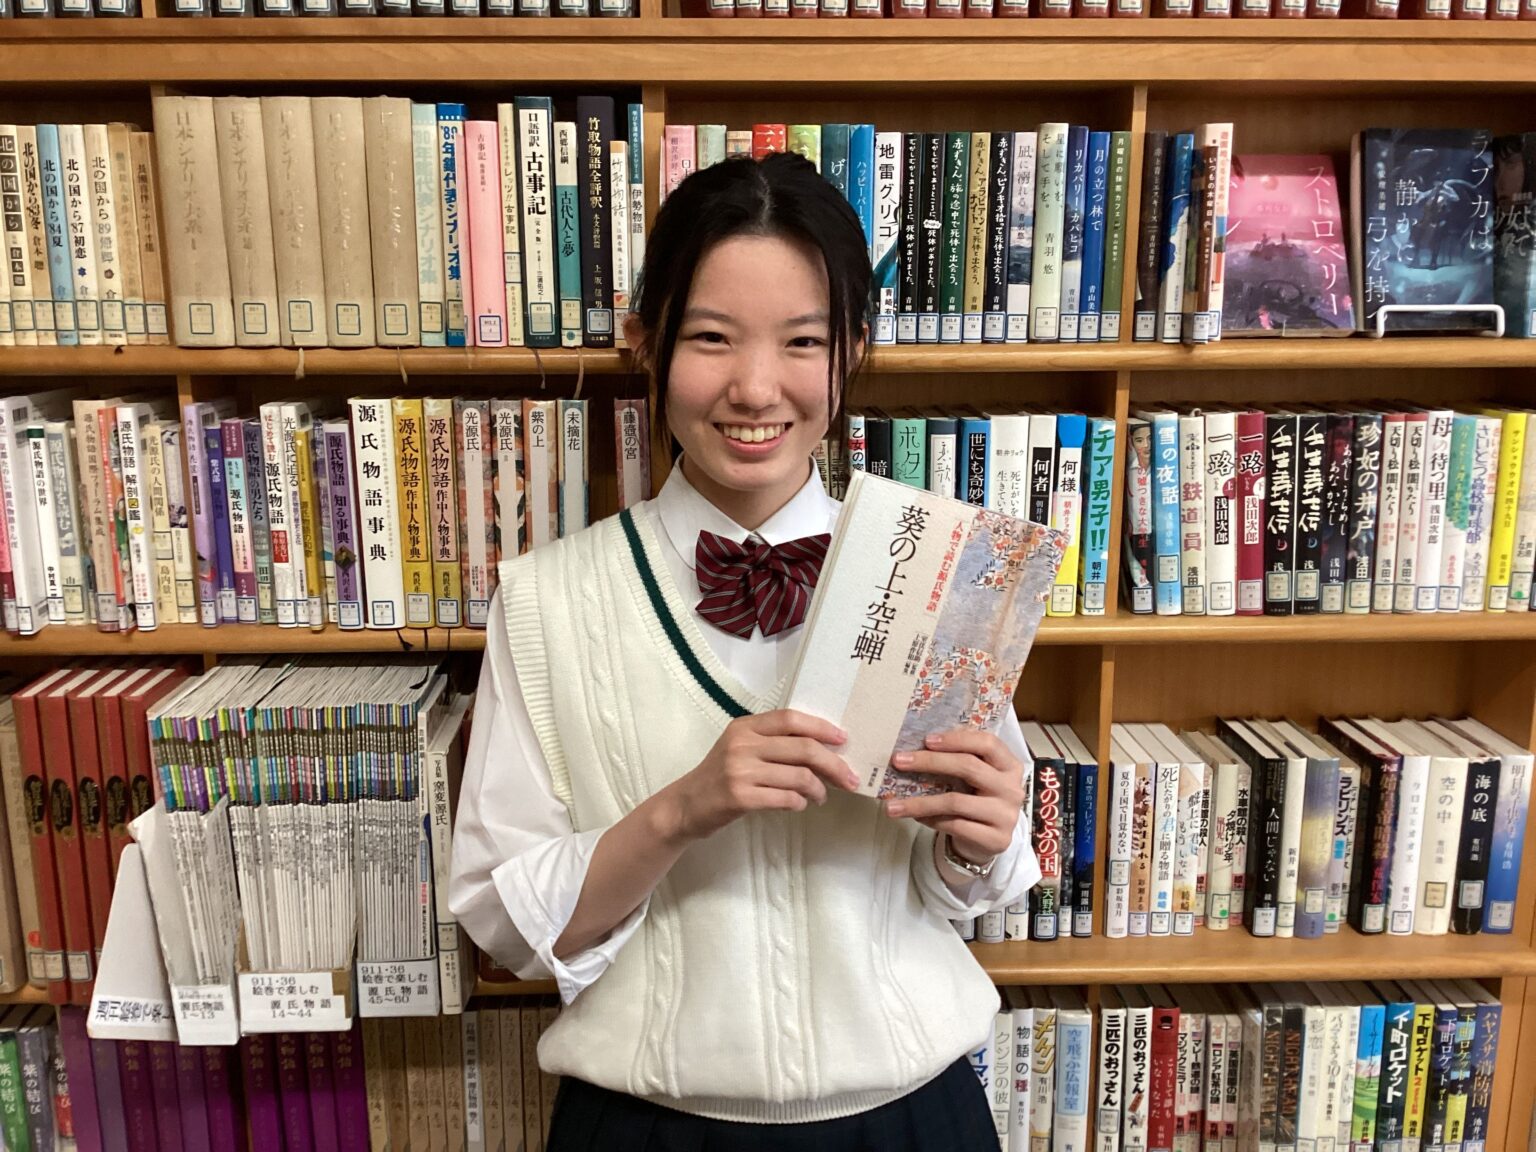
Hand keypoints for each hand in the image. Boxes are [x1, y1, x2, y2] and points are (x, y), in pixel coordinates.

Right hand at [659, 710, 857, 843]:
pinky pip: (786, 798)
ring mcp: (740, 771)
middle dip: (834, 764)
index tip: (843, 739)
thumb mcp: (740, 748)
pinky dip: (800, 803)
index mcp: (745, 727)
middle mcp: (743, 744)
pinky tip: (800, 804)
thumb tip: (822, 747)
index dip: (821, 727)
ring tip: (821, 796)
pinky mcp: (740, 797)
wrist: (685, 805)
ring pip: (799, 776)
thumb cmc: (720, 776)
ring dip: (819, 789)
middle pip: (803, 748)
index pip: (791, 718)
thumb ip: (772, 742)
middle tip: (850, 779)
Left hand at [882, 729, 1024, 864]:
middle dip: (929, 762)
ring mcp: (1006, 815)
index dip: (957, 739)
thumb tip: (919, 744)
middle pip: (969, 767)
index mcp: (1009, 765)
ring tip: (892, 804)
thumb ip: (959, 758)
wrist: (988, 839)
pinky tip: (915, 817)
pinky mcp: (996, 839)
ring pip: (956, 801)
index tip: (927, 740)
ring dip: (919, 801)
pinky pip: (955, 825)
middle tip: (899, 761)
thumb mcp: (975, 776)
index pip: (987, 743)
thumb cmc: (977, 798)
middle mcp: (1012, 788)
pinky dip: (931, 819)